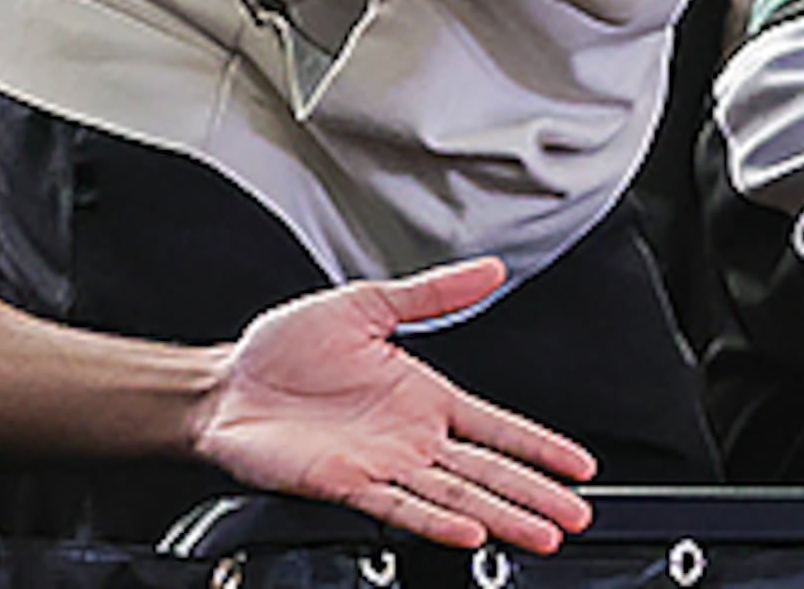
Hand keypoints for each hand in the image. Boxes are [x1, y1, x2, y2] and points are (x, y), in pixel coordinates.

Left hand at [194, 258, 598, 552]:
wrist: (223, 385)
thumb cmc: (282, 348)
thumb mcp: (365, 304)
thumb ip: (431, 294)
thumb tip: (489, 269)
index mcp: (422, 396)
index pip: (498, 427)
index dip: (541, 447)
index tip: (580, 468)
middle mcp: (409, 437)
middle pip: (489, 472)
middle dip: (538, 495)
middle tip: (577, 517)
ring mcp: (381, 465)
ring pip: (457, 497)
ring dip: (502, 517)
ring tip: (542, 535)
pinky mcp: (345, 484)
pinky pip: (400, 508)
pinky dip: (437, 522)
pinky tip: (471, 533)